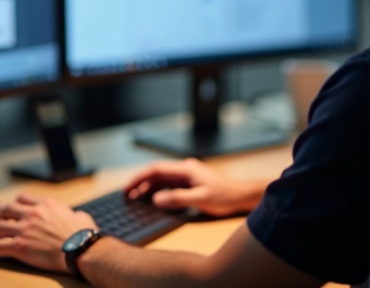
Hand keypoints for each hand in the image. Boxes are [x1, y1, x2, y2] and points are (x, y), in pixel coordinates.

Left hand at [0, 192, 97, 273]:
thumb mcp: (81, 217)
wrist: (81, 249)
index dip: (15, 204)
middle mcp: (32, 214)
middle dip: (0, 216)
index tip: (13, 210)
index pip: (22, 198)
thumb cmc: (84, 236)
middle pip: (6, 209)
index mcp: (46, 205)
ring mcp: (24, 230)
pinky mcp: (20, 246)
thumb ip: (74, 214)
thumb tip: (77, 216)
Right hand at [124, 158, 265, 216]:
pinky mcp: (190, 184)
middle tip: (127, 195)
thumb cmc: (225, 196)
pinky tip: (152, 199)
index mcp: (186, 169)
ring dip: (148, 188)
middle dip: (140, 183)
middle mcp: (184, 169)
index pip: (156, 169)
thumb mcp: (201, 199)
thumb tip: (156, 199)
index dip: (139, 178)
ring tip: (135, 198)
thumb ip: (178, 198)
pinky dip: (158, 191)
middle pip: (156, 173)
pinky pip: (169, 185)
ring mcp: (187, 176)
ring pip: (162, 180)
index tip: (128, 188)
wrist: (242, 196)